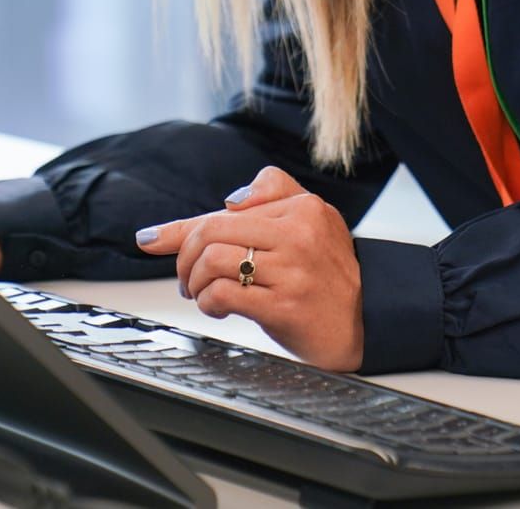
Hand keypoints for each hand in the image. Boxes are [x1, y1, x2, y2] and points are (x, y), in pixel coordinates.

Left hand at [135, 166, 363, 370]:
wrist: (369, 323)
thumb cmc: (331, 274)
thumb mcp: (313, 220)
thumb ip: (272, 196)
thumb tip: (225, 201)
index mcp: (303, 207)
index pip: (226, 210)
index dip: (182, 229)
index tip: (150, 240)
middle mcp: (298, 234)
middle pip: (211, 231)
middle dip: (184, 257)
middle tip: (186, 277)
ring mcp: (292, 271)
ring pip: (212, 261)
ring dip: (193, 282)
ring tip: (201, 293)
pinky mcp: (285, 307)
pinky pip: (224, 294)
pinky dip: (208, 302)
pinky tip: (217, 308)